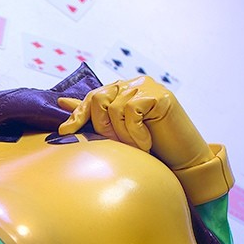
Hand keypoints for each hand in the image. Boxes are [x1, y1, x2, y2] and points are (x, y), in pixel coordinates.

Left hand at [57, 76, 213, 172]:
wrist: (181, 159)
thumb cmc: (150, 146)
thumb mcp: (116, 131)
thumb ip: (93, 115)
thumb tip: (62, 102)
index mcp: (121, 90)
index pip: (92, 97)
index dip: (78, 114)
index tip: (65, 131)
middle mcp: (133, 84)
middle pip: (99, 99)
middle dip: (102, 127)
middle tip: (119, 144)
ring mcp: (147, 87)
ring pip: (114, 108)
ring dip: (122, 134)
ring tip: (135, 146)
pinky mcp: (159, 95)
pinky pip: (131, 112)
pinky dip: (135, 133)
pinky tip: (145, 144)